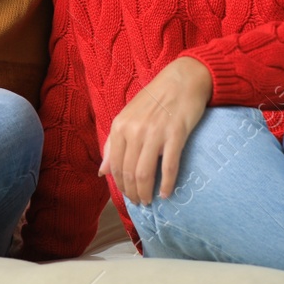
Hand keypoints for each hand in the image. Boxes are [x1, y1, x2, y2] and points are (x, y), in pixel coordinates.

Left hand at [99, 56, 211, 205]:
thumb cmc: (155, 99)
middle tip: (139, 202)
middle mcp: (134, 130)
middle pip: (129, 172)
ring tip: (149, 201)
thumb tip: (102, 172)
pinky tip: (166, 194)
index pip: (115, 165)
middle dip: (133, 192)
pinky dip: (166, 184)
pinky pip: (169, 166)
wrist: (182, 80)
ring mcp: (154, 133)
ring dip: (146, 192)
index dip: (120, 185)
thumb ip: (113, 144)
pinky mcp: (175, 135)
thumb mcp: (128, 117)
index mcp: (120, 126)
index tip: (127, 194)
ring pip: (145, 173)